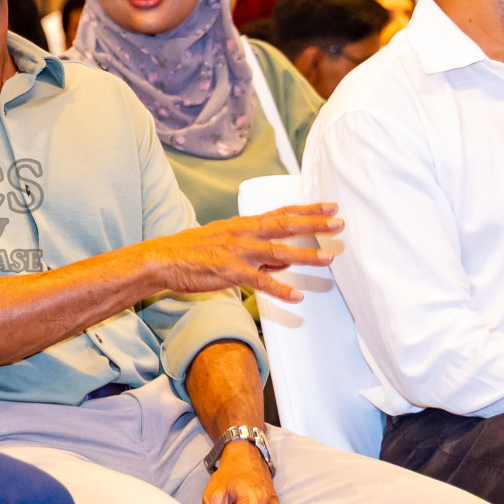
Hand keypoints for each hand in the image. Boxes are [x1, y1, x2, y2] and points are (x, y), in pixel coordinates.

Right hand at [148, 204, 340, 301]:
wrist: (164, 258)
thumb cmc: (195, 251)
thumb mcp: (228, 242)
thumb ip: (258, 250)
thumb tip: (285, 258)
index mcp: (244, 225)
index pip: (281, 213)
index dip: (307, 210)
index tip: (330, 206)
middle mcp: (244, 233)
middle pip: (285, 225)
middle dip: (314, 224)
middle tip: (339, 223)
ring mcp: (237, 252)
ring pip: (277, 251)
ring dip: (305, 256)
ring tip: (328, 259)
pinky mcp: (229, 271)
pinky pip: (258, 281)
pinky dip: (278, 289)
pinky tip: (296, 296)